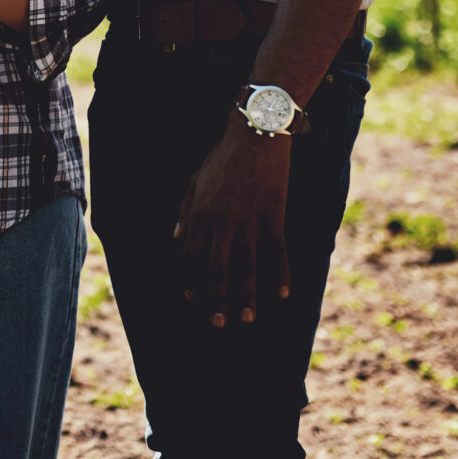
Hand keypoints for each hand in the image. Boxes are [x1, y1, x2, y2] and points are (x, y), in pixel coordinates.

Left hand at [174, 109, 291, 327]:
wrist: (255, 134)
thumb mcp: (194, 182)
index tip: (192, 300)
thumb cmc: (223, 158)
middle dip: (216, 299)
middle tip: (218, 324)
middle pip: (217, 270)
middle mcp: (222, 223)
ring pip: (247, 267)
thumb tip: (176, 239)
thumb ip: (185, 212)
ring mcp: (249, 221)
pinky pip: (277, 252)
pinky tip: (282, 295)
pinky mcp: (273, 216)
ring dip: (246, 296)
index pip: (190, 257)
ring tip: (247, 319)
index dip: (190, 281)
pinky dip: (280, 275)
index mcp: (200, 215)